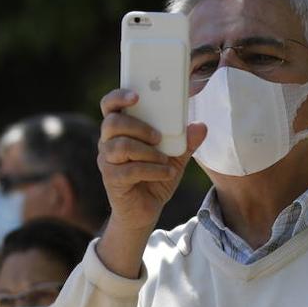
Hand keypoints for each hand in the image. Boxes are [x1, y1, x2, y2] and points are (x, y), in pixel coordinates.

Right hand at [98, 89, 206, 233]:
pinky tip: (166, 173)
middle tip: (158, 137)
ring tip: (165, 159)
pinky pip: (129, 170)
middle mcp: (108, 142)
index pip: (110, 105)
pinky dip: (152, 170)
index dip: (118, 97)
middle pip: (112, 123)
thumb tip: (201, 126)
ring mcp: (107, 162)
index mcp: (120, 130)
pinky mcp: (111, 180)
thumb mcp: (174, 157)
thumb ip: (186, 141)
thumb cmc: (154, 177)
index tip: (137, 96)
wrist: (144, 210)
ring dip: (148, 151)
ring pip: (120, 146)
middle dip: (139, 127)